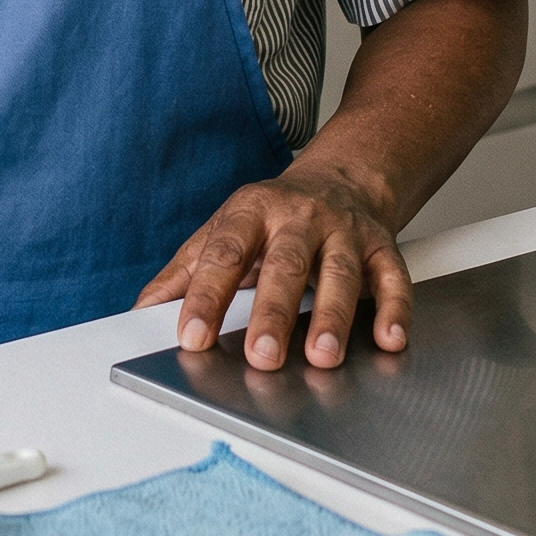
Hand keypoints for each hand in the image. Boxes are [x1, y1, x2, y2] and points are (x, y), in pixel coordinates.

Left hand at [135, 155, 412, 371]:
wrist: (341, 178)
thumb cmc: (273, 217)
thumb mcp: (224, 231)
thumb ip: (186, 273)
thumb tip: (140, 312)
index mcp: (251, 213)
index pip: (223, 253)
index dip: (206, 295)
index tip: (191, 335)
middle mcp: (298, 218)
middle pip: (285, 263)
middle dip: (273, 311)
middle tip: (261, 355)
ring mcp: (343, 232)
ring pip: (340, 271)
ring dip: (333, 315)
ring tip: (322, 357)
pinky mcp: (382, 248)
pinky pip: (392, 277)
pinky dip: (394, 308)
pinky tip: (389, 339)